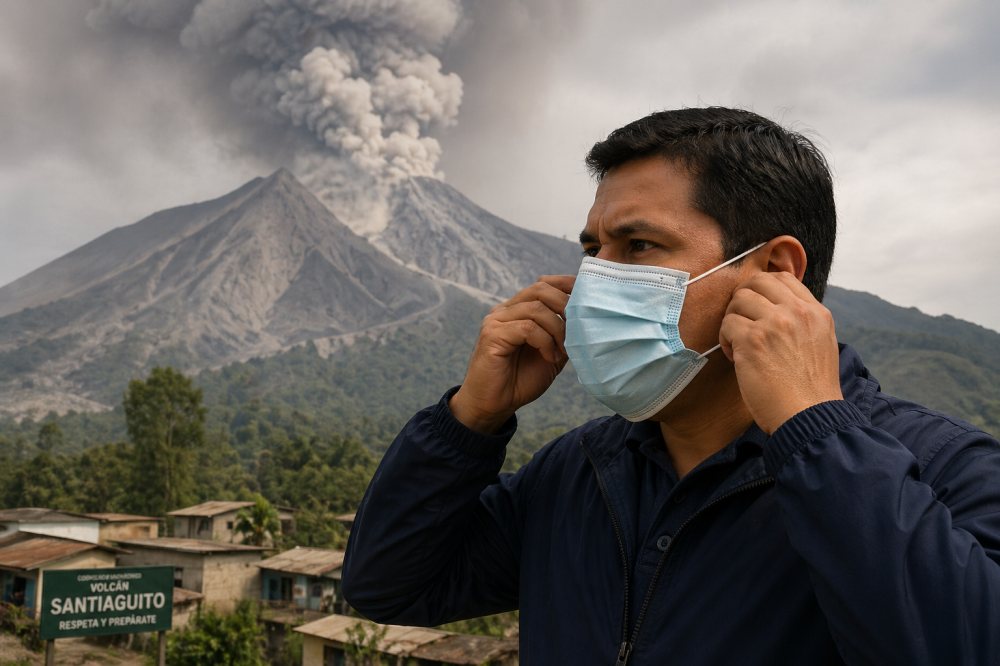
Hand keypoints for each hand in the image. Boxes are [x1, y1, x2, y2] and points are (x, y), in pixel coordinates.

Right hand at [449, 276, 574, 433]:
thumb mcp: (552, 353)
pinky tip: (550, 358)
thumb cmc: (521, 381)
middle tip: (578, 328)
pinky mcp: (492, 335)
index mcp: (517, 310)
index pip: (543, 284)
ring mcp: (496, 320)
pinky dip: (545, 342)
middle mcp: (505, 310)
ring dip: (558, 330)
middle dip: (566, 306)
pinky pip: (527, 328)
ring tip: (563, 351)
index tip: (587, 298)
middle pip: (540, 289)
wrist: (494, 406)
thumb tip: (587, 317)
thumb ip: (564, 333)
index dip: (566, 285)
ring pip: (536, 309)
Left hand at [718, 272, 842, 434]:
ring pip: (738, 300)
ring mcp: (774, 324)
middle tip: (741, 323)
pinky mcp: (753, 340)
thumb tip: (776, 308)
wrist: (811, 417)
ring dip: (732, 320)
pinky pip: (727, 324)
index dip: (761, 289)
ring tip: (738, 344)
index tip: (755, 309)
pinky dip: (725, 340)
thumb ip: (802, 322)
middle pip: (756, 282)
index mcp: (816, 312)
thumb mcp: (821, 344)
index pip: (782, 278)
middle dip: (742, 300)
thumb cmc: (811, 390)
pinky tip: (735, 357)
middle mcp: (796, 312)